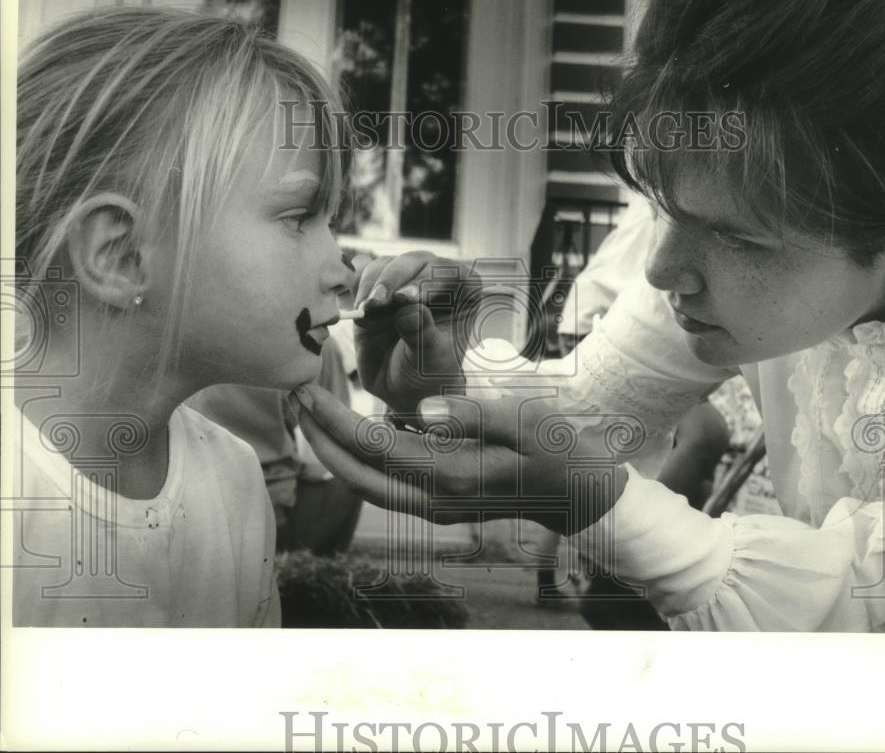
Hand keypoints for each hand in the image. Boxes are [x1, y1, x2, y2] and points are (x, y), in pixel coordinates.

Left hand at [292, 384, 637, 534]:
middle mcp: (435, 499)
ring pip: (366, 485)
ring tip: (312, 413)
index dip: (334, 419)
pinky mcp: (439, 503)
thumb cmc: (558, 452)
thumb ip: (473, 416)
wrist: (580, 496)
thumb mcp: (526, 423)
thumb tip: (418, 410)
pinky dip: (360, 458)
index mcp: (452, 475)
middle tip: (293, 399)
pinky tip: (353, 429)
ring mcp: (435, 507)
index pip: (374, 446)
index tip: (306, 389)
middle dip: (317, 439)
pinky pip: (386, 484)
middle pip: (355, 475)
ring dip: (333, 452)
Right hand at [353, 251, 481, 414]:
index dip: (428, 280)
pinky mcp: (378, 288)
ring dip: (372, 283)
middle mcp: (436, 281)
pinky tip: (358, 307)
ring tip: (365, 310)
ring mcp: (405, 282)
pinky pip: (364, 273)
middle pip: (416, 261)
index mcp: (463, 294)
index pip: (452, 273)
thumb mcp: (430, 360)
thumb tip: (409, 308)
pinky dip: (357, 285)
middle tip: (377, 302)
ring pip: (387, 263)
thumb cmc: (428, 375)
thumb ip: (422, 334)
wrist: (402, 388)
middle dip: (393, 278)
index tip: (404, 299)